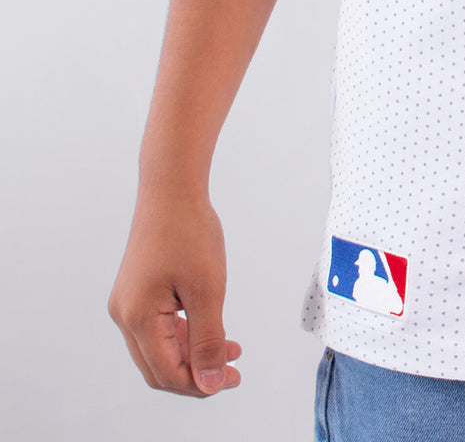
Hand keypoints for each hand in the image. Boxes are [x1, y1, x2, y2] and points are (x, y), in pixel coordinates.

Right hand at [108, 194, 242, 395]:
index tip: (231, 379)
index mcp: (137, 317)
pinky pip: (157, 327)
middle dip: (196, 374)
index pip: (167, 372)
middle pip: (158, 367)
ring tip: (229, 351)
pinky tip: (211, 330)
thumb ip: (208, 340)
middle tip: (232, 372)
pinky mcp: (136, 291)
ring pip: (158, 348)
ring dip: (192, 354)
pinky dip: (184, 335)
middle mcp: (124, 314)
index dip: (200, 384)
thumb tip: (209, 383)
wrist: (171, 188)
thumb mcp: (207, 289)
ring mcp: (127, 302)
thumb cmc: (189, 231)